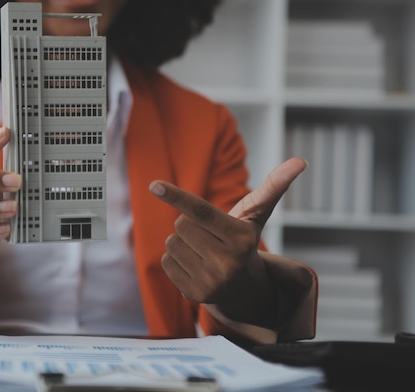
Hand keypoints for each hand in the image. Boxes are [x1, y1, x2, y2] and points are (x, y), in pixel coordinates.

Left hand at [149, 157, 306, 324]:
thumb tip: (300, 161)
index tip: (154, 185)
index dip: (177, 196)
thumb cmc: (244, 240)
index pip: (202, 211)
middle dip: (190, 224)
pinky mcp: (193, 294)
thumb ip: (274, 187)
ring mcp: (210, 281)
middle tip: (209, 236)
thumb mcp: (256, 216)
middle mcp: (227, 262)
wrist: (243, 287)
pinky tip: (195, 266)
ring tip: (203, 250)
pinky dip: (176, 260)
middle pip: (181, 224)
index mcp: (241, 238)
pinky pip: (166, 262)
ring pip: (171, 243)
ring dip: (181, 241)